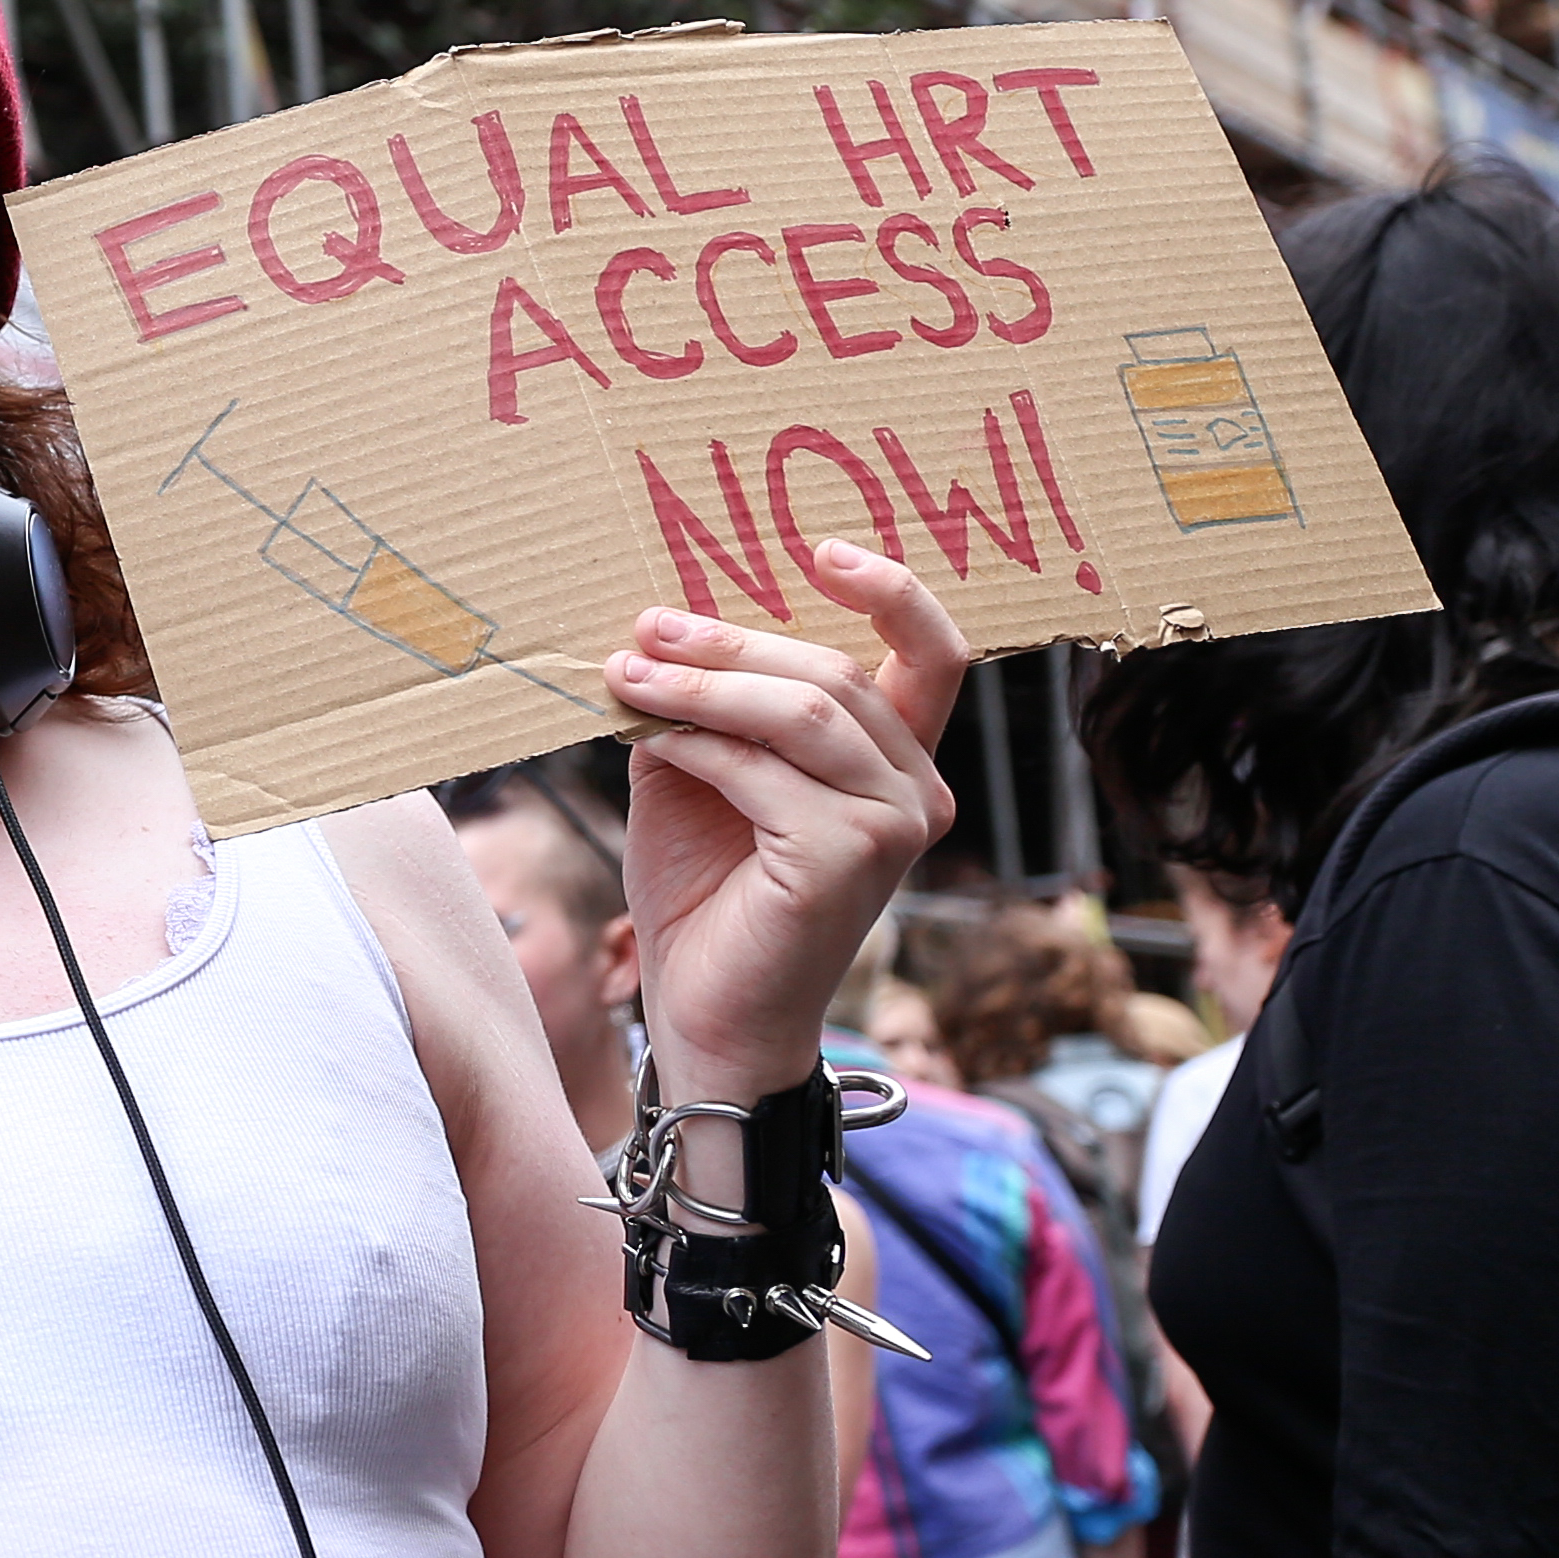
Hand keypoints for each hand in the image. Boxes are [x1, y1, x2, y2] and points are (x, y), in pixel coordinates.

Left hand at [606, 535, 966, 1101]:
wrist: (701, 1012)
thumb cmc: (706, 897)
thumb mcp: (706, 779)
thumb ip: (711, 710)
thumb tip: (666, 629)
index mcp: (899, 764)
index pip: (932, 655)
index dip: (890, 590)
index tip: (819, 545)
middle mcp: (918, 791)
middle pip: (835, 672)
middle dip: (730, 640)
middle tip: (646, 625)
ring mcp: (894, 826)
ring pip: (800, 710)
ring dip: (701, 682)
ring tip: (626, 669)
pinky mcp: (849, 858)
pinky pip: (758, 769)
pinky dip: (694, 743)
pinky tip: (643, 738)